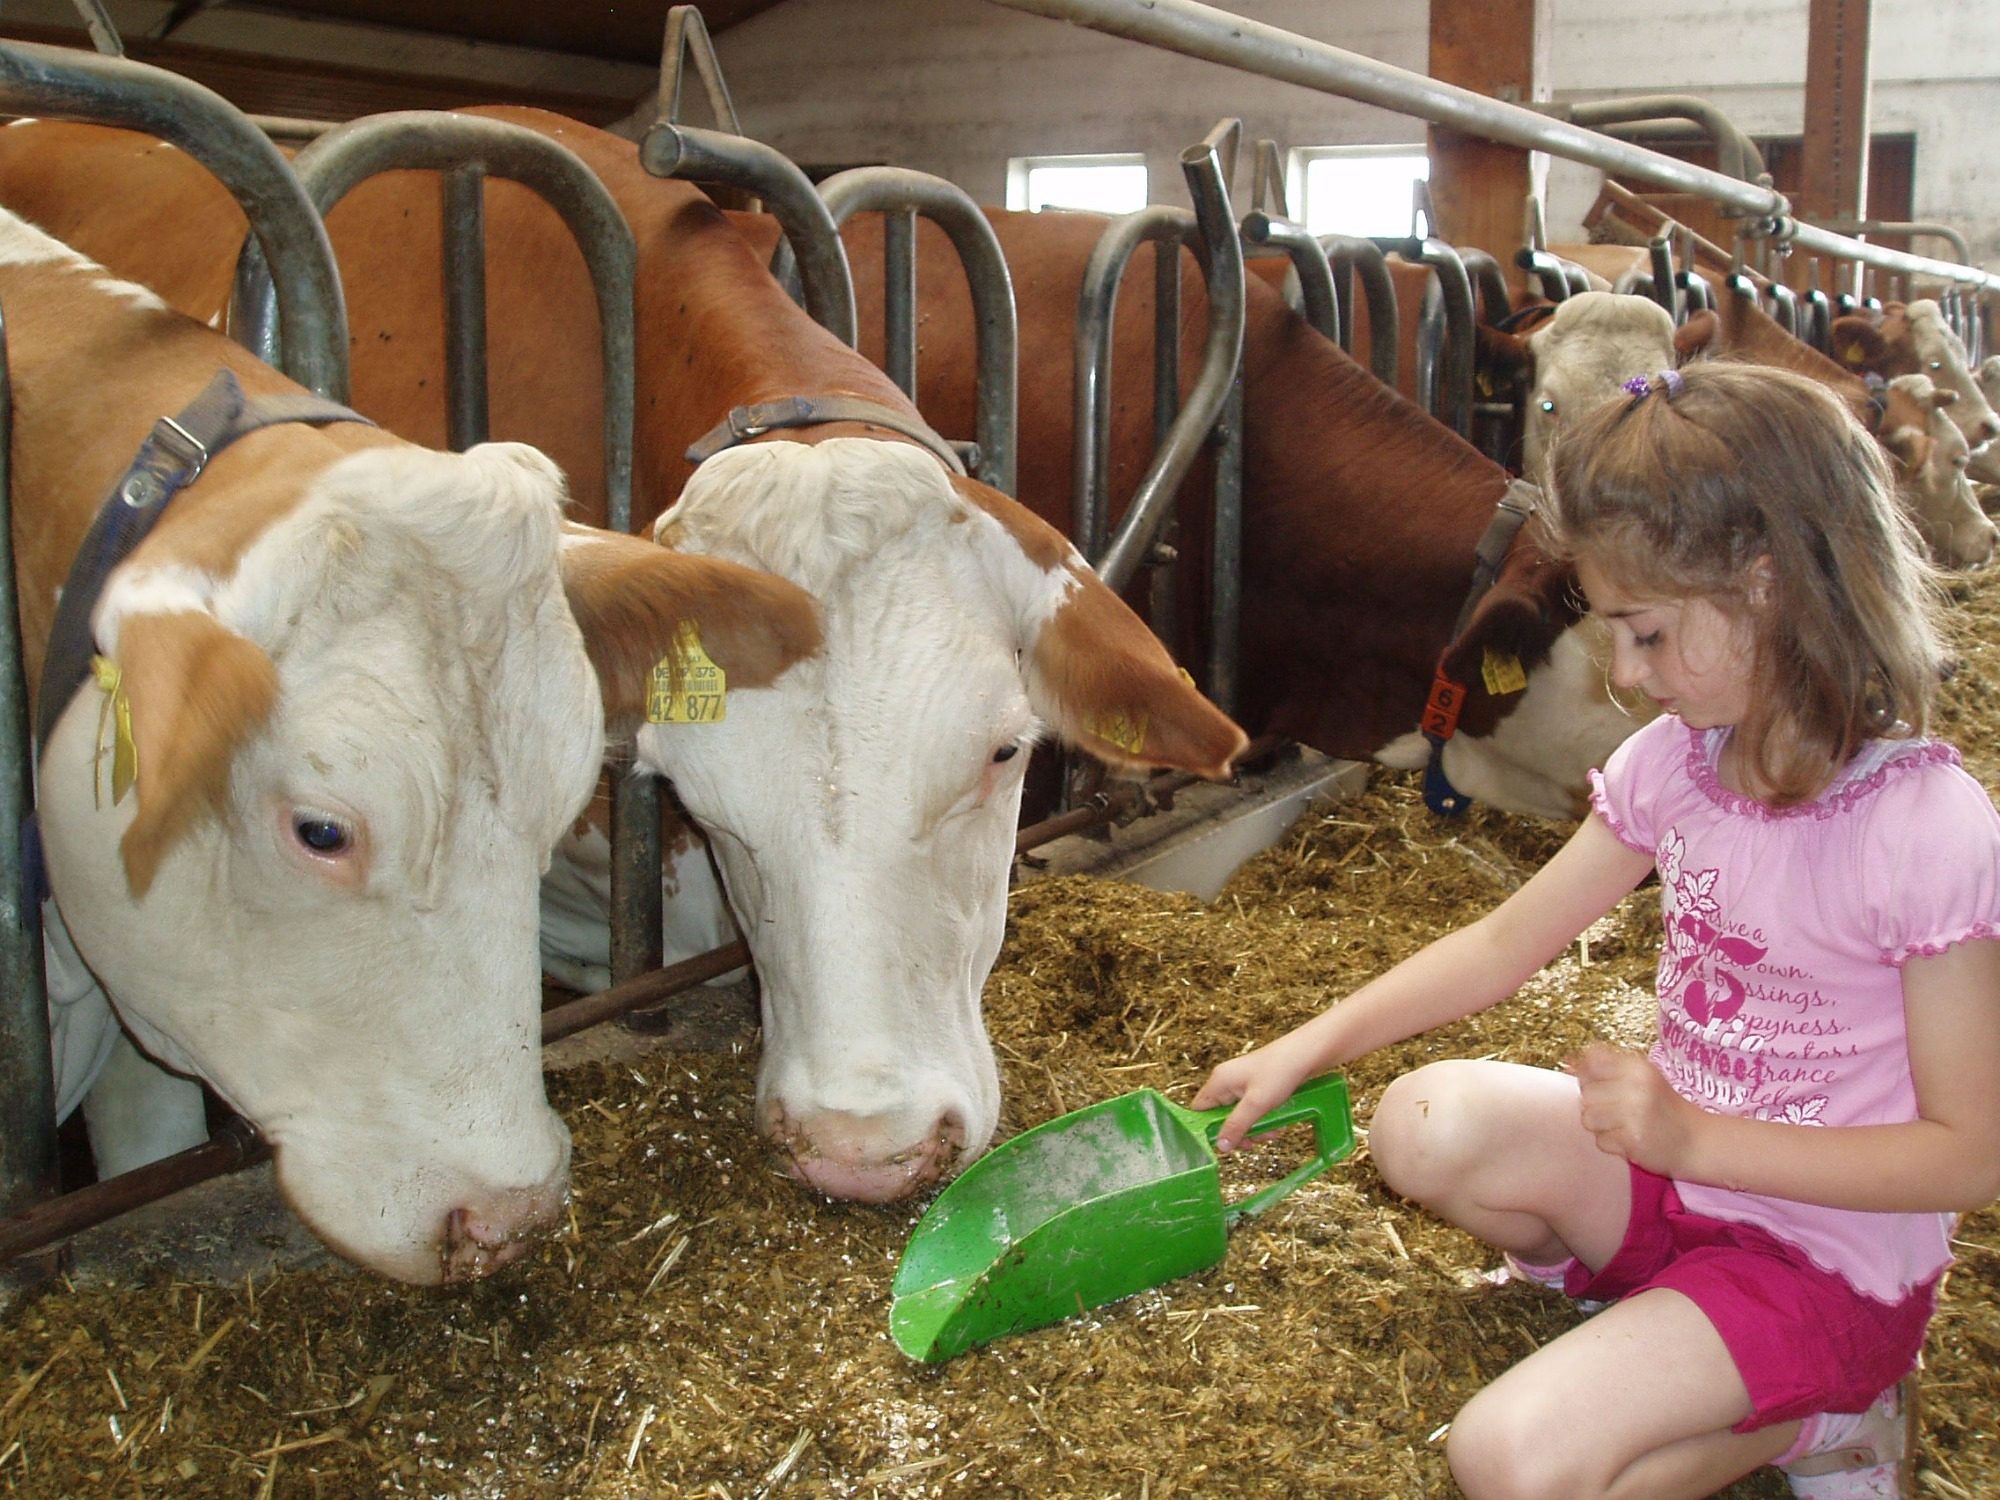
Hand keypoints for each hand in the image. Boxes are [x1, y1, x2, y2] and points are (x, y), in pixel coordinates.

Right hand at [1193, 1032, 1319, 1152]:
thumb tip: (1220, 1147)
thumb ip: (1236, 1126)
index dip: (1209, 1129)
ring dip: (1255, 1128)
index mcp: (1219, 1081)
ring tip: (1273, 1131)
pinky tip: (1278, 1122)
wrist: (1307, 1053)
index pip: (1200, 1110)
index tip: (1226, 1142)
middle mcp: (1226, 1081)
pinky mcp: (1256, 1086)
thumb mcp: (1256, 1104)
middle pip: (1221, 1116)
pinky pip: (1252, 1109)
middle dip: (1240, 1131)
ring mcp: (1241, 1083)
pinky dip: (1263, 1118)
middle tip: (1255, 1141)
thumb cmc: (1280, 1072)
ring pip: (1239, 1115)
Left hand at [1569, 1043, 1697, 1175]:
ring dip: (1601, 1126)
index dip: (1590, 1075)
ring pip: (1588, 1118)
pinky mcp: (1633, 1140)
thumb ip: (1605, 1068)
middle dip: (1596, 1104)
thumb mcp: (1642, 1077)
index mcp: (1638, 1066)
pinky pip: (1600, 1141)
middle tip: (1619, 1111)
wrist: (1699, 1141)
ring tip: (1623, 1126)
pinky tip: (1630, 1140)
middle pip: (1585, 1093)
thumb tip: (1566, 1064)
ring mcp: (1635, 1114)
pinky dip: (1612, 1144)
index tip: (1605, 1086)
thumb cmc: (1664, 1107)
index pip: (1592, 1060)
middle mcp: (1636, 1086)